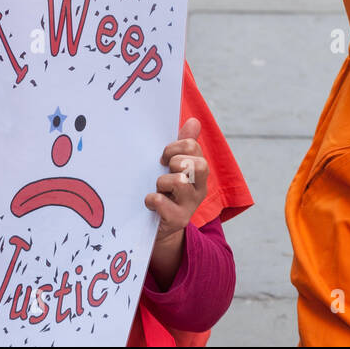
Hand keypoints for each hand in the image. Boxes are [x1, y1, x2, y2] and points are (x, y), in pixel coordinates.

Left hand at [145, 117, 209, 239]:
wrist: (159, 227)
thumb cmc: (166, 191)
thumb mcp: (175, 166)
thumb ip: (184, 144)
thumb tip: (194, 121)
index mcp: (199, 170)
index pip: (192, 146)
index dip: (174, 147)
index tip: (163, 157)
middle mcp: (200, 187)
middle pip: (197, 164)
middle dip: (175, 162)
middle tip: (164, 170)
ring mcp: (190, 205)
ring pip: (180, 181)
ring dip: (162, 182)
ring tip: (158, 188)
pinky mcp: (178, 219)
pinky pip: (162, 202)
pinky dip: (152, 199)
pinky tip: (150, 202)